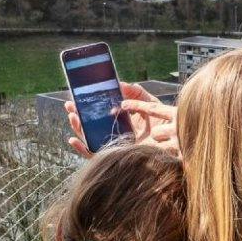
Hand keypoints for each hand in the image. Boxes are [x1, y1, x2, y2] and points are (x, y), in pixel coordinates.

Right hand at [66, 83, 180, 157]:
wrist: (172, 143)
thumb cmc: (163, 125)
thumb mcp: (150, 104)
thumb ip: (137, 93)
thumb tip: (121, 84)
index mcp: (119, 120)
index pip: (98, 112)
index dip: (86, 105)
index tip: (76, 96)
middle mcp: (113, 132)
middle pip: (89, 124)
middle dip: (77, 114)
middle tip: (69, 105)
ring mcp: (112, 145)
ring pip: (88, 138)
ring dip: (77, 128)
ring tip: (72, 117)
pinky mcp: (113, 157)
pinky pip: (92, 154)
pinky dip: (81, 148)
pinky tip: (73, 140)